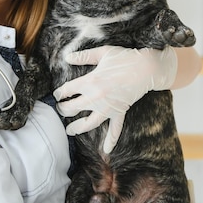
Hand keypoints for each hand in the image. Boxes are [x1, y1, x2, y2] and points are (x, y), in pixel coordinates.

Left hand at [53, 45, 177, 152]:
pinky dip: (110, 140)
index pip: (68, 90)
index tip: (57, 94)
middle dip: (63, 109)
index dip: (60, 93)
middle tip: (60, 109)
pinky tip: (105, 150)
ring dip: (77, 128)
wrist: (146, 68)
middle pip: (73, 108)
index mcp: (90, 81)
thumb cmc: (124, 58)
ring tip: (69, 130)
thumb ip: (84, 56)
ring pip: (88, 123)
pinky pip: (114, 129)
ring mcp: (107, 107)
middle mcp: (96, 97)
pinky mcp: (119, 112)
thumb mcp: (103, 52)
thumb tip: (67, 57)